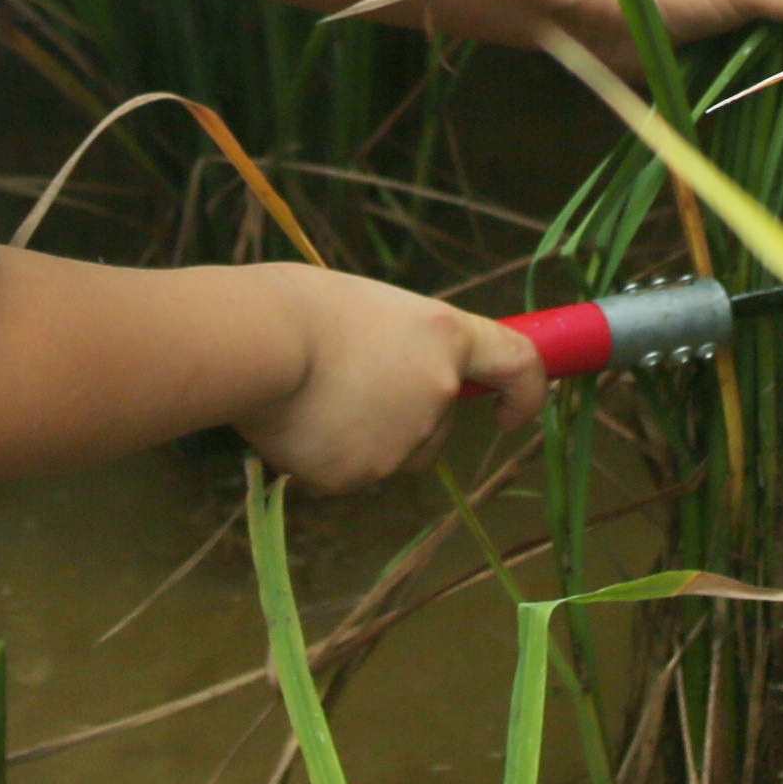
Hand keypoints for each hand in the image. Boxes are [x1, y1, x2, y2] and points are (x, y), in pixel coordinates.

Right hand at [233, 265, 546, 492]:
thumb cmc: (301, 307)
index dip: (528, 392)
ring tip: (312, 397)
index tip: (510, 412)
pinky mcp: (359, 476)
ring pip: (392, 452)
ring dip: (364, 435)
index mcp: (444, 337)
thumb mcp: (369, 308)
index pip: (518, 365)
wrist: (254, 343)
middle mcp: (437, 393)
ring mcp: (401, 442)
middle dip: (406, 415)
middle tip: (348, 383)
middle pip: (437, 424)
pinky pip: (349, 471)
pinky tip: (297, 423)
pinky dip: (327, 454)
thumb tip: (396, 376)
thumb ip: (402, 347)